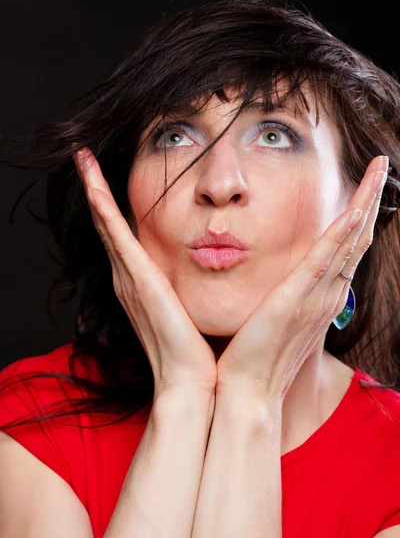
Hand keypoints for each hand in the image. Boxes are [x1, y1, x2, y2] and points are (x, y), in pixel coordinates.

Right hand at [73, 147, 216, 399]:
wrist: (189, 379)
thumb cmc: (193, 348)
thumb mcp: (188, 309)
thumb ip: (186, 288)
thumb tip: (206, 269)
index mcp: (140, 283)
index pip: (122, 236)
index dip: (111, 207)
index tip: (106, 180)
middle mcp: (127, 278)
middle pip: (107, 224)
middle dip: (96, 189)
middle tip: (85, 158)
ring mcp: (129, 277)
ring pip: (107, 223)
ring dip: (95, 189)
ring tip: (84, 160)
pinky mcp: (137, 279)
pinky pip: (116, 236)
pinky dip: (103, 209)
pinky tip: (95, 185)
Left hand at [216, 155, 388, 402]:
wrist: (246, 389)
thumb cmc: (257, 354)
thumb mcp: (279, 316)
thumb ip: (289, 293)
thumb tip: (285, 277)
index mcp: (322, 295)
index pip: (347, 246)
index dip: (360, 214)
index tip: (366, 185)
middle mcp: (327, 293)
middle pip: (357, 238)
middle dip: (370, 198)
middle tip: (380, 165)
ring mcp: (315, 297)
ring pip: (348, 242)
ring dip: (364, 203)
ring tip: (377, 170)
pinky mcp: (294, 301)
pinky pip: (324, 261)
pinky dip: (342, 234)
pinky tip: (354, 209)